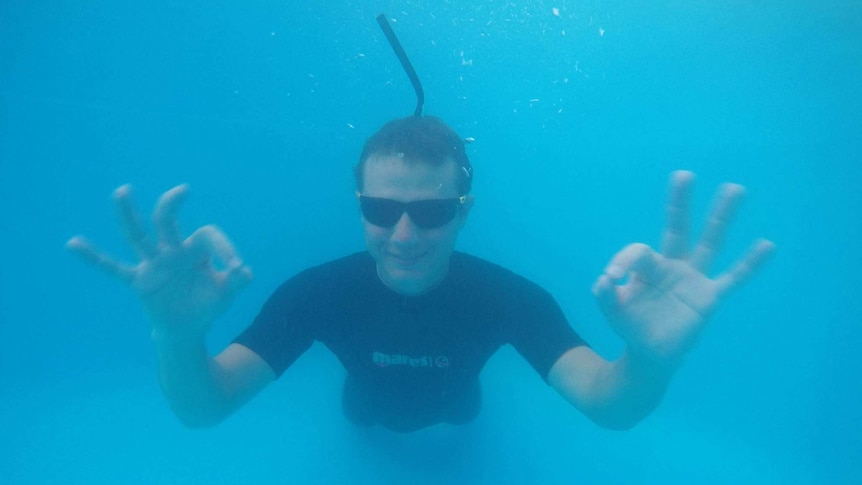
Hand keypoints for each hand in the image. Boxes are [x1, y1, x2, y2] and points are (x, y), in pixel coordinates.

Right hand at [67, 185, 252, 340]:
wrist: (187, 328)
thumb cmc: (208, 305)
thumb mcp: (226, 295)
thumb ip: (236, 282)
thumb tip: (244, 271)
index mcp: (196, 250)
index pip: (207, 235)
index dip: (224, 247)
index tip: (236, 268)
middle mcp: (172, 250)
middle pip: (167, 221)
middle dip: (172, 205)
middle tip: (183, 191)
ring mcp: (153, 264)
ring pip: (137, 235)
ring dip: (129, 214)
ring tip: (122, 191)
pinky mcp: (139, 281)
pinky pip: (113, 268)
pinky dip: (94, 258)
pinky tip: (73, 243)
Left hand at [592, 171, 774, 366]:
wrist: (650, 354)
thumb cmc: (632, 326)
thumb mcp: (612, 311)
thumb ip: (605, 295)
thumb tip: (604, 279)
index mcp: (647, 267)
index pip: (638, 252)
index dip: (624, 261)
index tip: (612, 277)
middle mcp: (672, 265)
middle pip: (677, 228)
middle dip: (679, 203)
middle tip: (683, 175)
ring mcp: (693, 279)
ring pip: (710, 242)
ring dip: (721, 217)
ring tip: (734, 188)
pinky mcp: (709, 298)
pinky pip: (733, 278)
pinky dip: (750, 264)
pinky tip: (767, 245)